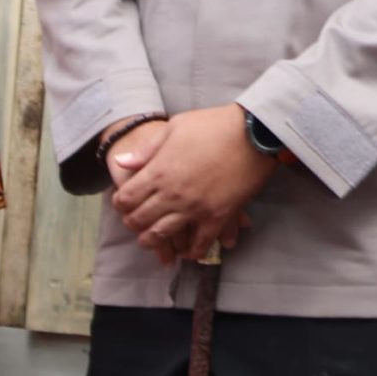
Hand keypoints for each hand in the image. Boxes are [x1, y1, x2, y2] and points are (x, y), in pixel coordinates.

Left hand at [113, 105, 272, 266]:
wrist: (255, 131)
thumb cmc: (215, 124)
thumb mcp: (176, 127)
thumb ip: (147, 150)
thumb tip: (121, 162)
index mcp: (159, 171)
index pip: (126, 199)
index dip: (121, 204)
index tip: (124, 203)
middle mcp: (172, 194)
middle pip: (139, 221)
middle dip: (133, 223)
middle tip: (136, 222)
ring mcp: (194, 208)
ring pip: (161, 236)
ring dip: (152, 241)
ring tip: (151, 239)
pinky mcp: (217, 216)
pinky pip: (199, 244)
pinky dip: (190, 251)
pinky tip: (186, 251)